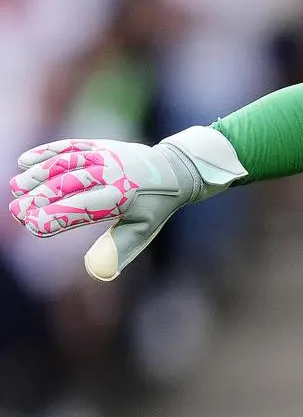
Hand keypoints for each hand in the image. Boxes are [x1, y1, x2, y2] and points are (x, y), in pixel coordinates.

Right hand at [9, 127, 245, 281]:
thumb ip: (118, 249)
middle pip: (72, 184)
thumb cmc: (152, 208)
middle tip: (16, 210)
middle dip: (42, 197)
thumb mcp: (141, 230)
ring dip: (39, 174)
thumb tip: (96, 272)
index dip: (59, 216)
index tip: (34, 226)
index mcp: (126, 197)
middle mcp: (115, 173)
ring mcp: (107, 156)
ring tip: (16, 188)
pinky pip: (71, 146)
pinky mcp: (100, 144)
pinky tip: (24, 162)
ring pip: (68, 162)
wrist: (173, 170)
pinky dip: (47, 152)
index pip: (87, 208)